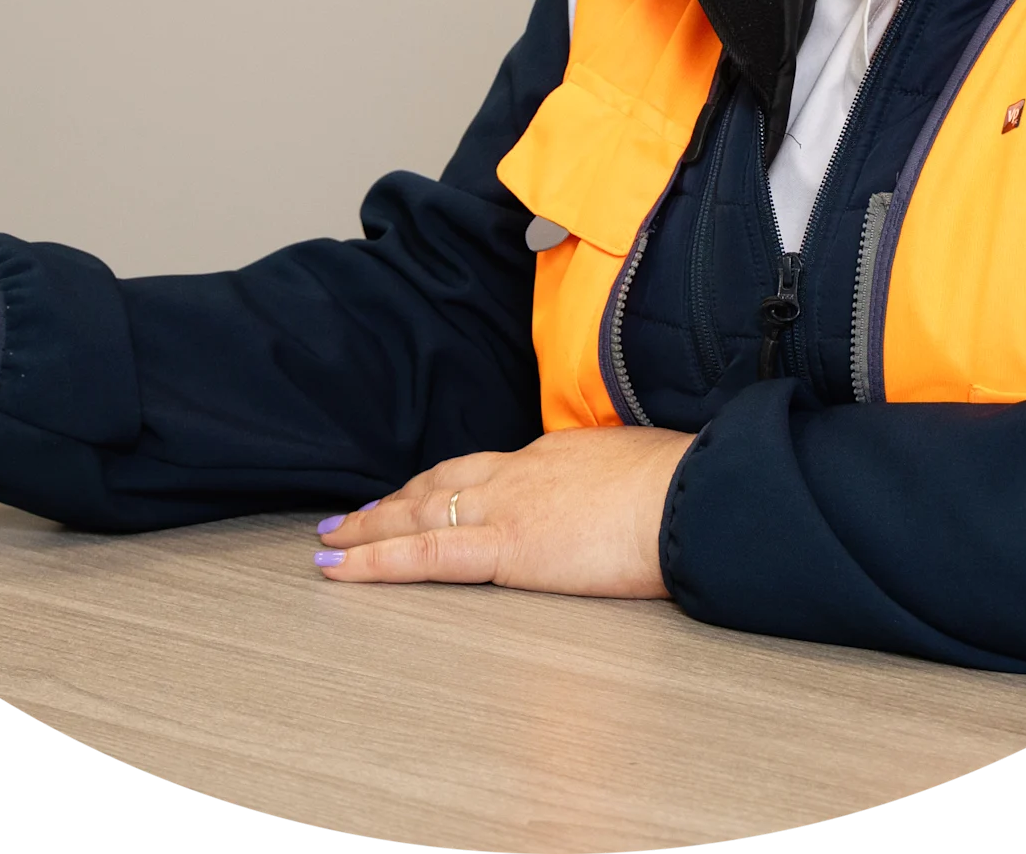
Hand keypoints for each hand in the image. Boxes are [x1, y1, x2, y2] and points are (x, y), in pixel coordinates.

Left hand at [313, 427, 694, 596]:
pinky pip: (423, 554)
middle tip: (351, 516)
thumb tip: (625, 501)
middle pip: (438, 484)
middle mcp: (519, 475)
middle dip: (392, 501)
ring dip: (369, 528)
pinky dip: (375, 560)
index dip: (442, 482)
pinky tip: (341, 567)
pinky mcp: (504, 548)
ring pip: (418, 514)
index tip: (417, 492)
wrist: (692, 495)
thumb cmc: (685, 491)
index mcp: (555, 457)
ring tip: (332, 540)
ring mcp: (507, 507)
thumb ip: (616, 489)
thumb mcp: (643, 475)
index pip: (485, 470)